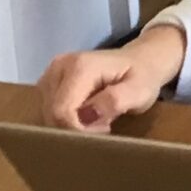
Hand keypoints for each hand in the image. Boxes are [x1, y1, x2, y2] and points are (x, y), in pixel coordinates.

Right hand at [36, 24, 186, 130]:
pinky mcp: (49, 81)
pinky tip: (85, 115)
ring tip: (97, 118)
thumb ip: (114, 102)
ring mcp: (51, 72)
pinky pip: (49, 109)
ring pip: (48, 114)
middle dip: (76, 128)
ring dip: (71, 124)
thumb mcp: (139, 91)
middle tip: (103, 124)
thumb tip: (86, 116)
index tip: (104, 128)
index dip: (79, 130)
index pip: (62, 111)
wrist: (140, 61)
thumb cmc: (142, 77)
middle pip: (52, 114)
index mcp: (79, 67)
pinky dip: (66, 118)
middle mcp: (59, 66)